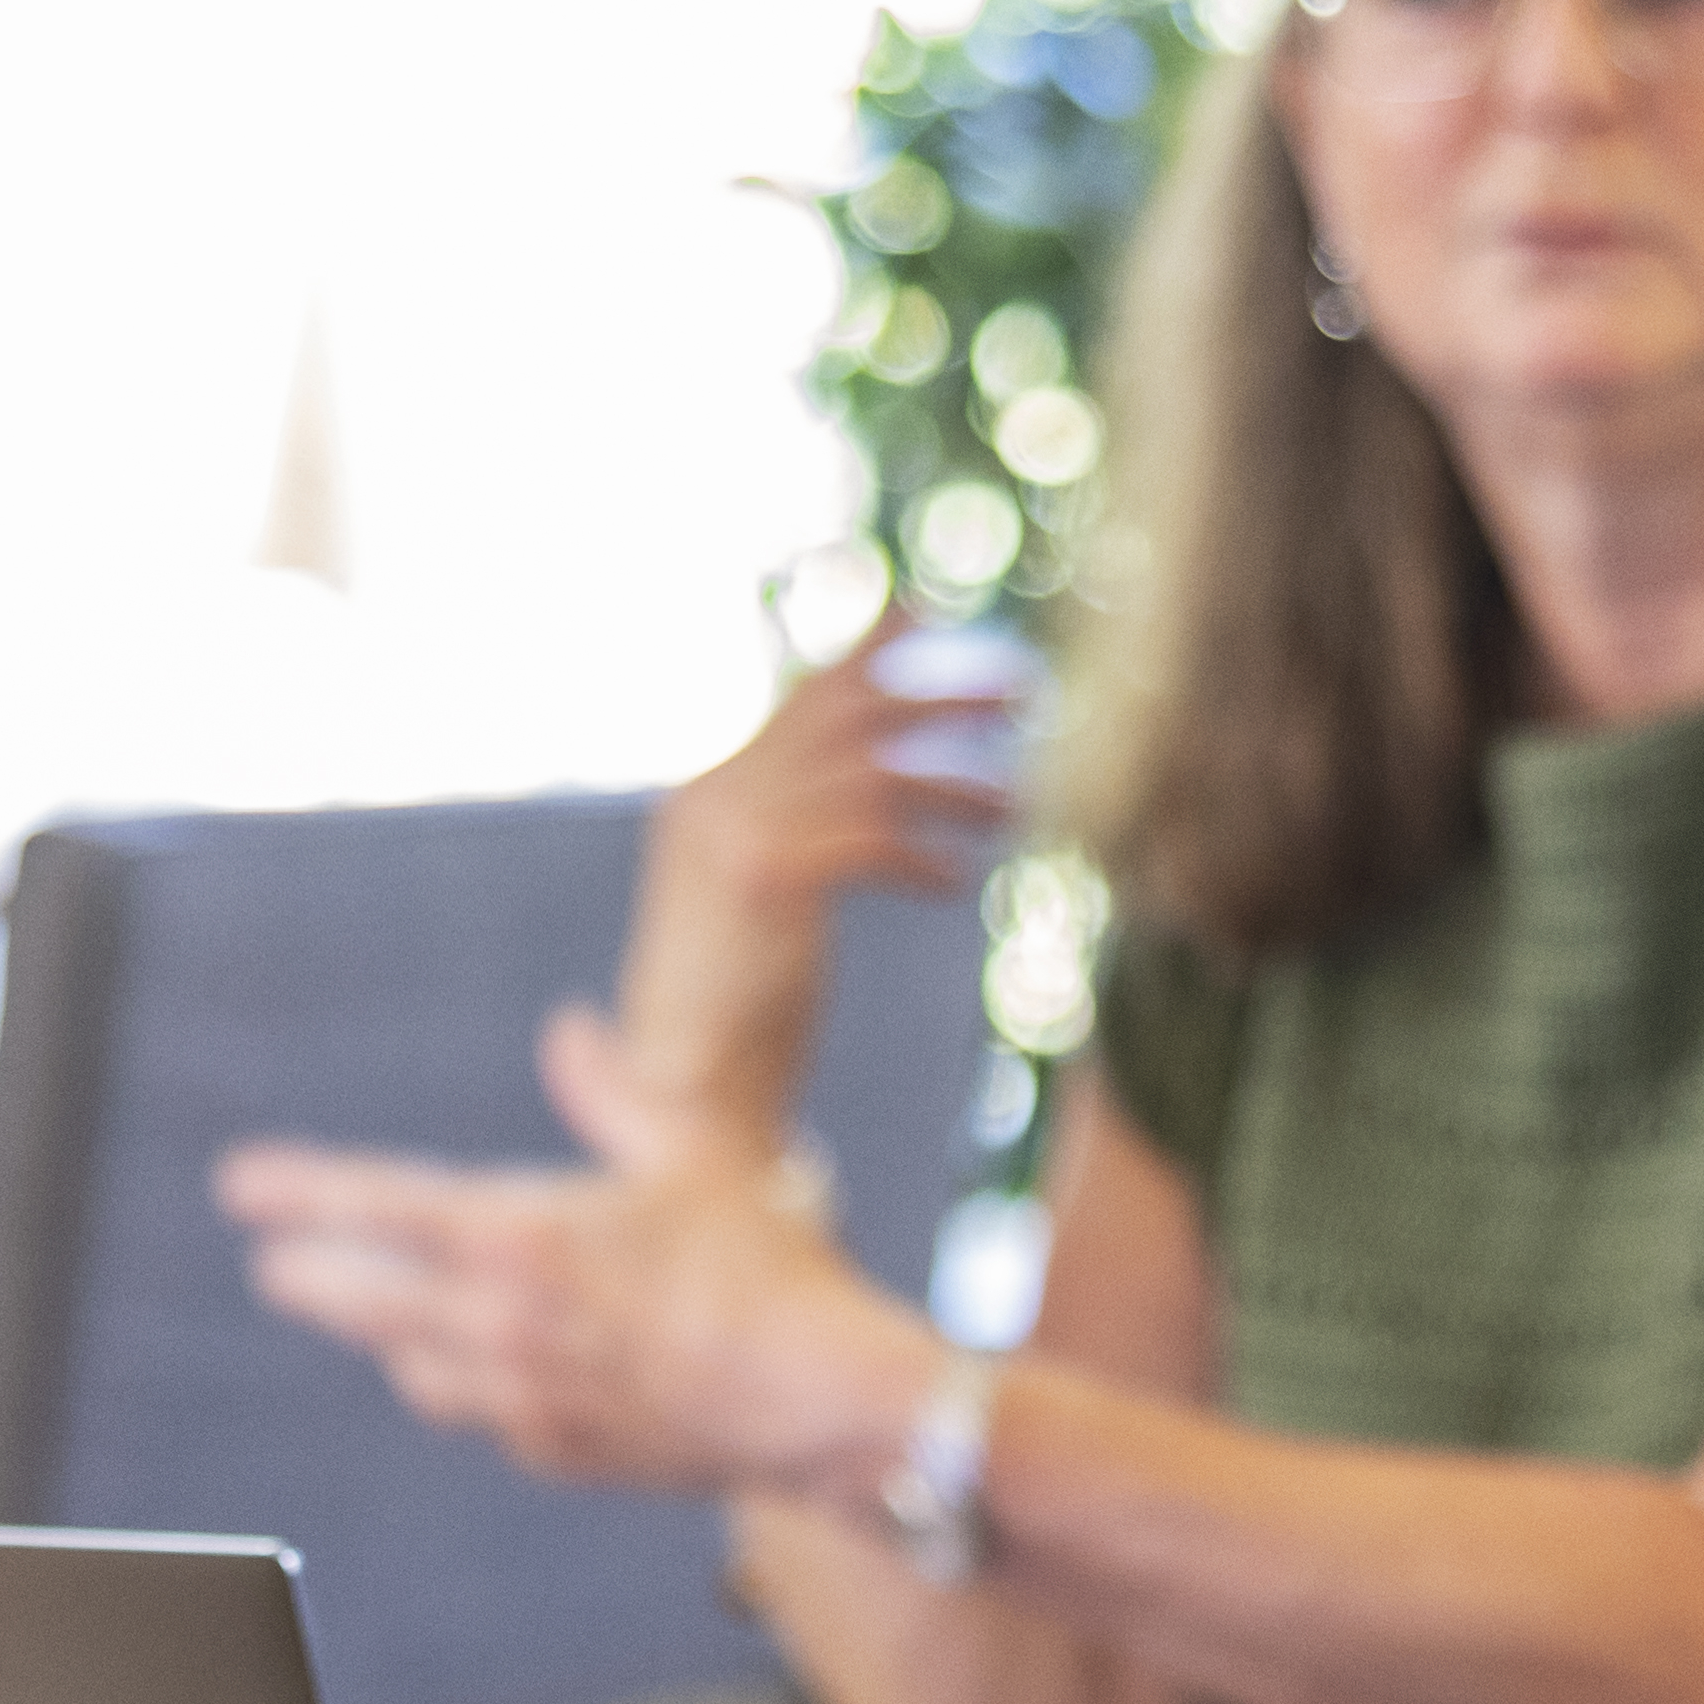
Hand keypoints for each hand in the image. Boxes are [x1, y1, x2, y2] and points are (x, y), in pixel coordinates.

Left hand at [223, 1044, 931, 1498]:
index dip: (301, 1192)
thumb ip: (612, 1089)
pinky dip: (467, 1386)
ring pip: (415, 1369)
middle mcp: (502, 1327)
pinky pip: (484, 1414)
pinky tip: (473, 1372)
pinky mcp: (558, 1453)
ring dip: (386, 1337)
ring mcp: (523, 1402)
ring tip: (367, 1316)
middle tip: (273, 1265)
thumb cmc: (769, 1264)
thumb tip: (568, 1033)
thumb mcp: (693, 1147)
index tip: (240, 1187)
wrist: (823, 1404)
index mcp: (522, 1239)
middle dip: (313, 1277)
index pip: (378, 1208)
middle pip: (366, 1302)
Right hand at [590, 632, 1020, 1181]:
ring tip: (1013, 807)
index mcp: (708, 795)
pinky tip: (951, 882)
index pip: (799, 700)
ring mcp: (728, 832)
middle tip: (1024, 693)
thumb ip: (801, 837)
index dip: (867, 651)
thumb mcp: (765, 905)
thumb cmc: (733, 1016)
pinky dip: (919, 853)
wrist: (679, 1093)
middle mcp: (711, 797)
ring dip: (954, 785)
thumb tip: (875, 798)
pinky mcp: (759, 876)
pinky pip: (865, 835)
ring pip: (869, 773)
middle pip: (844, 714)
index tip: (928, 611)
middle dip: (940, 695)